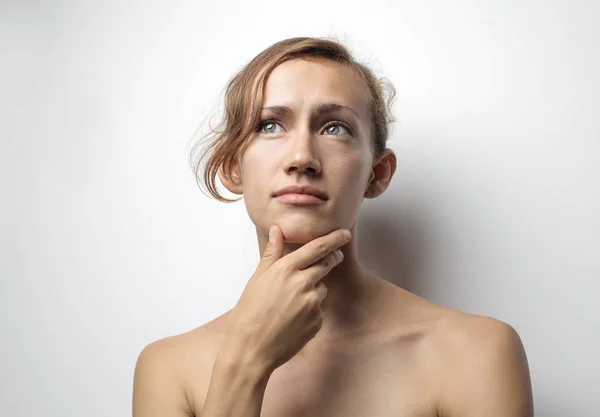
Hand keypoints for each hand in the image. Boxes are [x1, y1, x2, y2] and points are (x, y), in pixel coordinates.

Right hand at [223, 224, 350, 370]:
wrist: (251, 349)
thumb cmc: (249, 313)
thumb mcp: (257, 279)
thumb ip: (272, 253)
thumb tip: (276, 230)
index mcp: (285, 269)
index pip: (317, 247)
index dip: (334, 239)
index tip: (344, 233)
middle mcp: (302, 283)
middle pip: (326, 264)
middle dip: (331, 260)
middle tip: (331, 258)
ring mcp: (312, 303)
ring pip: (322, 288)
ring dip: (314, 289)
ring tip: (291, 302)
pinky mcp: (317, 321)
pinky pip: (319, 309)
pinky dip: (311, 310)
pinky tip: (293, 318)